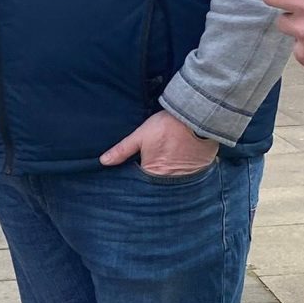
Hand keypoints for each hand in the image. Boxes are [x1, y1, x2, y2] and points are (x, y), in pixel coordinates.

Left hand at [99, 111, 219, 174]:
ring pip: (173, 183)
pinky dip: (184, 173)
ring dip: (170, 178)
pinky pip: (189, 178)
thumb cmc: (167, 126)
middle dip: (153, 181)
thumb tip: (103, 161)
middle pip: (157, 185)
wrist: (197, 117)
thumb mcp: (141, 135)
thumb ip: (122, 150)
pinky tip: (182, 164)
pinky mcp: (199, 172)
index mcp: (153, 174)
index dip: (137, 179)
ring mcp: (186, 178)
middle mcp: (170, 181)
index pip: (141, 184)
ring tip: (168, 165)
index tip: (136, 173)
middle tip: (155, 167)